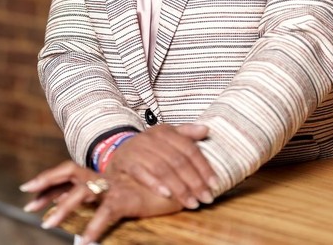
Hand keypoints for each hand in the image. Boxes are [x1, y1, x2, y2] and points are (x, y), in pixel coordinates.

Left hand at [21, 160, 180, 244]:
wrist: (183, 180)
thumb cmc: (156, 188)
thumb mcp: (126, 194)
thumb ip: (104, 197)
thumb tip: (81, 210)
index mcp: (101, 174)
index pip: (68, 171)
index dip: (48, 180)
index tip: (27, 191)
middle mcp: (104, 177)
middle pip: (69, 173)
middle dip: (45, 185)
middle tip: (27, 204)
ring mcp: (114, 186)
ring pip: (82, 193)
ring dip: (62, 209)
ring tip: (47, 225)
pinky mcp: (126, 199)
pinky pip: (105, 214)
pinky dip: (94, 229)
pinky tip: (85, 244)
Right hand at [104, 123, 218, 208]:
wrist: (118, 152)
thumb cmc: (149, 148)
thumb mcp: (166, 137)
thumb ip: (186, 134)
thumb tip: (206, 129)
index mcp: (165, 131)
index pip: (189, 149)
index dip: (204, 167)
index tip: (215, 184)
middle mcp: (151, 138)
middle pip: (178, 161)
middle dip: (195, 182)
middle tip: (206, 198)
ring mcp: (137, 149)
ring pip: (162, 168)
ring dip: (179, 187)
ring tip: (191, 203)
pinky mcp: (125, 161)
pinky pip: (141, 173)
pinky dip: (154, 183)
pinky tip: (167, 195)